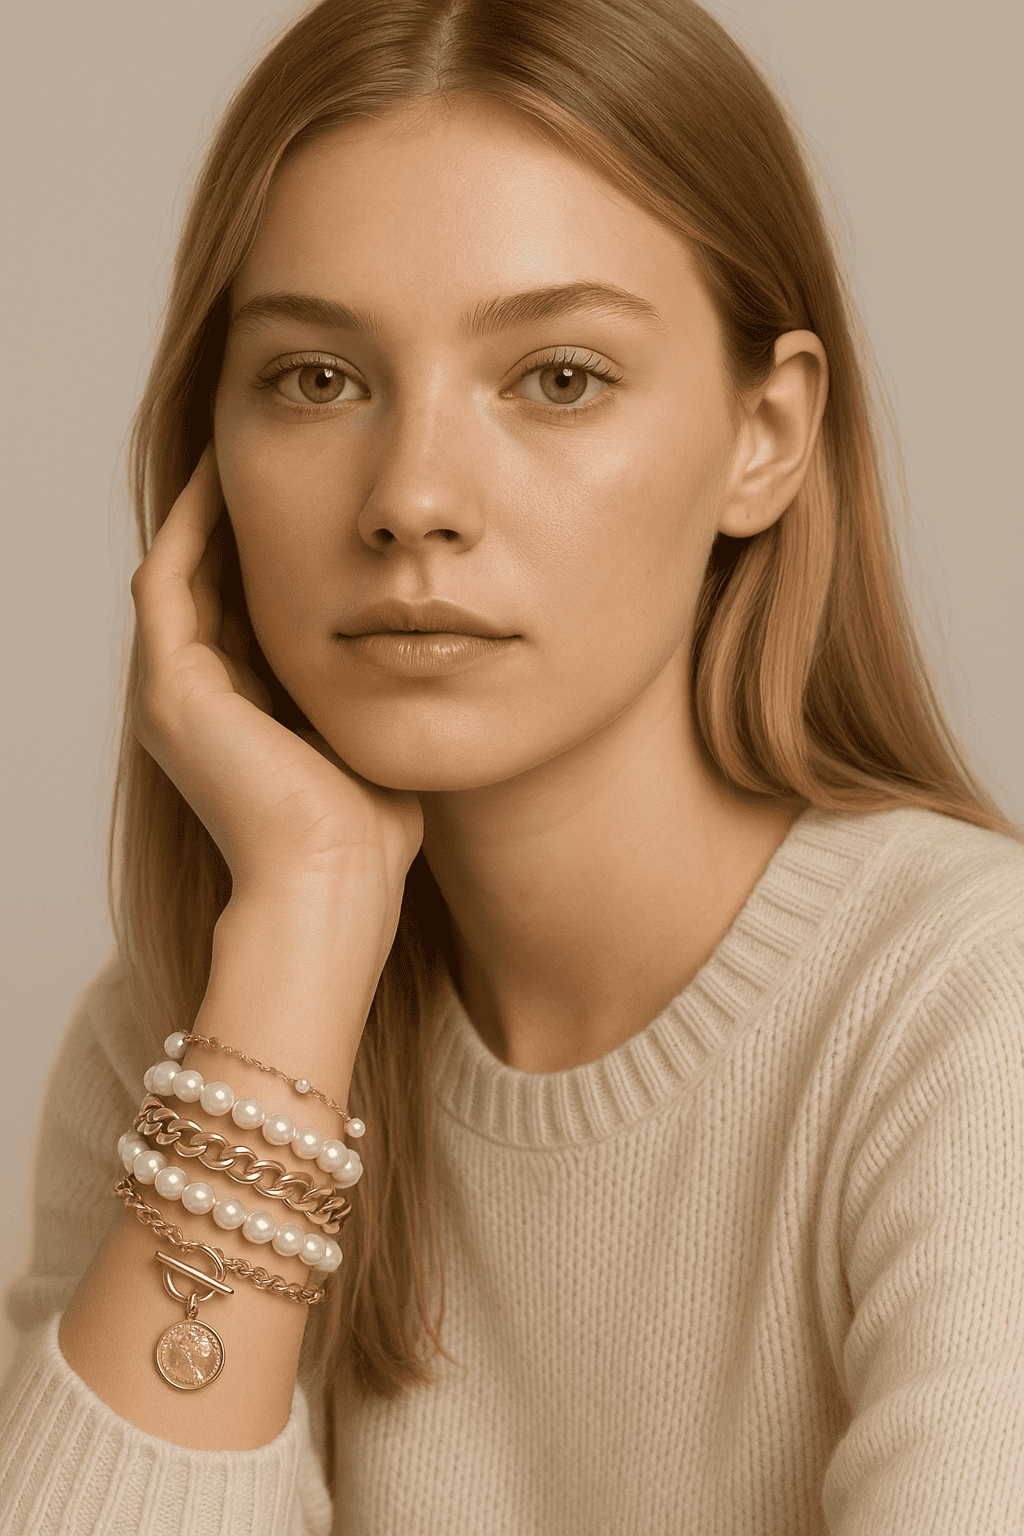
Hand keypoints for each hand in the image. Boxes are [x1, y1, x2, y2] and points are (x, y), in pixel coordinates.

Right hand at [129, 443, 423, 903]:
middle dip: (231, 518)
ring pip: (178, 572)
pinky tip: (218, 478)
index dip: (263, 549)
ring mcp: (173, 695)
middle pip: (204, 582)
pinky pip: (168, 581)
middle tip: (261, 453)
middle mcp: (193, 701)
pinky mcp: (171, 688)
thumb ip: (367, 690)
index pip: (239, 609)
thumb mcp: (367, 735)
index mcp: (235, 716)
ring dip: (203, 510)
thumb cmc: (365, 832)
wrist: (335, 883)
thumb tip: (415, 646)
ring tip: (234, 448)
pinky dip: (188, 525)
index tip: (305, 494)